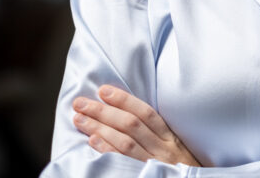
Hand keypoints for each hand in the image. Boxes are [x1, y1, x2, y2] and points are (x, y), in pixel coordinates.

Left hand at [72, 85, 202, 166]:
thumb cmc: (180, 170)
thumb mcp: (176, 149)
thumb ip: (157, 135)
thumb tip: (127, 116)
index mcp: (170, 137)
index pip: (146, 113)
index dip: (124, 100)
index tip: (104, 90)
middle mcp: (163, 148)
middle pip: (131, 124)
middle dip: (104, 111)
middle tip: (82, 103)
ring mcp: (153, 163)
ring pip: (125, 141)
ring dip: (99, 127)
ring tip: (79, 119)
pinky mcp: (145, 176)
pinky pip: (123, 162)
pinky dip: (107, 150)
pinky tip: (92, 141)